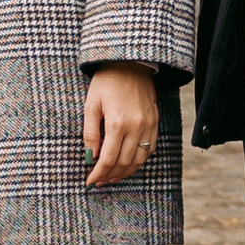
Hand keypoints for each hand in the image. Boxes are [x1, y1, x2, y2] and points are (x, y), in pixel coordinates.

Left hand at [84, 63, 159, 188]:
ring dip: (125, 172)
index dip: (98, 173)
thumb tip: (90, 157)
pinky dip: (139, 161)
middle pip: (124, 163)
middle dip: (110, 176)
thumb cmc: (106, 81)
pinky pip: (150, 149)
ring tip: (111, 177)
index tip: (89, 181)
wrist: (130, 62)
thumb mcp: (91, 105)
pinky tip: (128, 164)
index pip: (108, 159)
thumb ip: (90, 133)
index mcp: (117, 123)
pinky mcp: (155, 122)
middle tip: (98, 181)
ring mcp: (148, 125)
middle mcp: (136, 126)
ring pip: (139, 160)